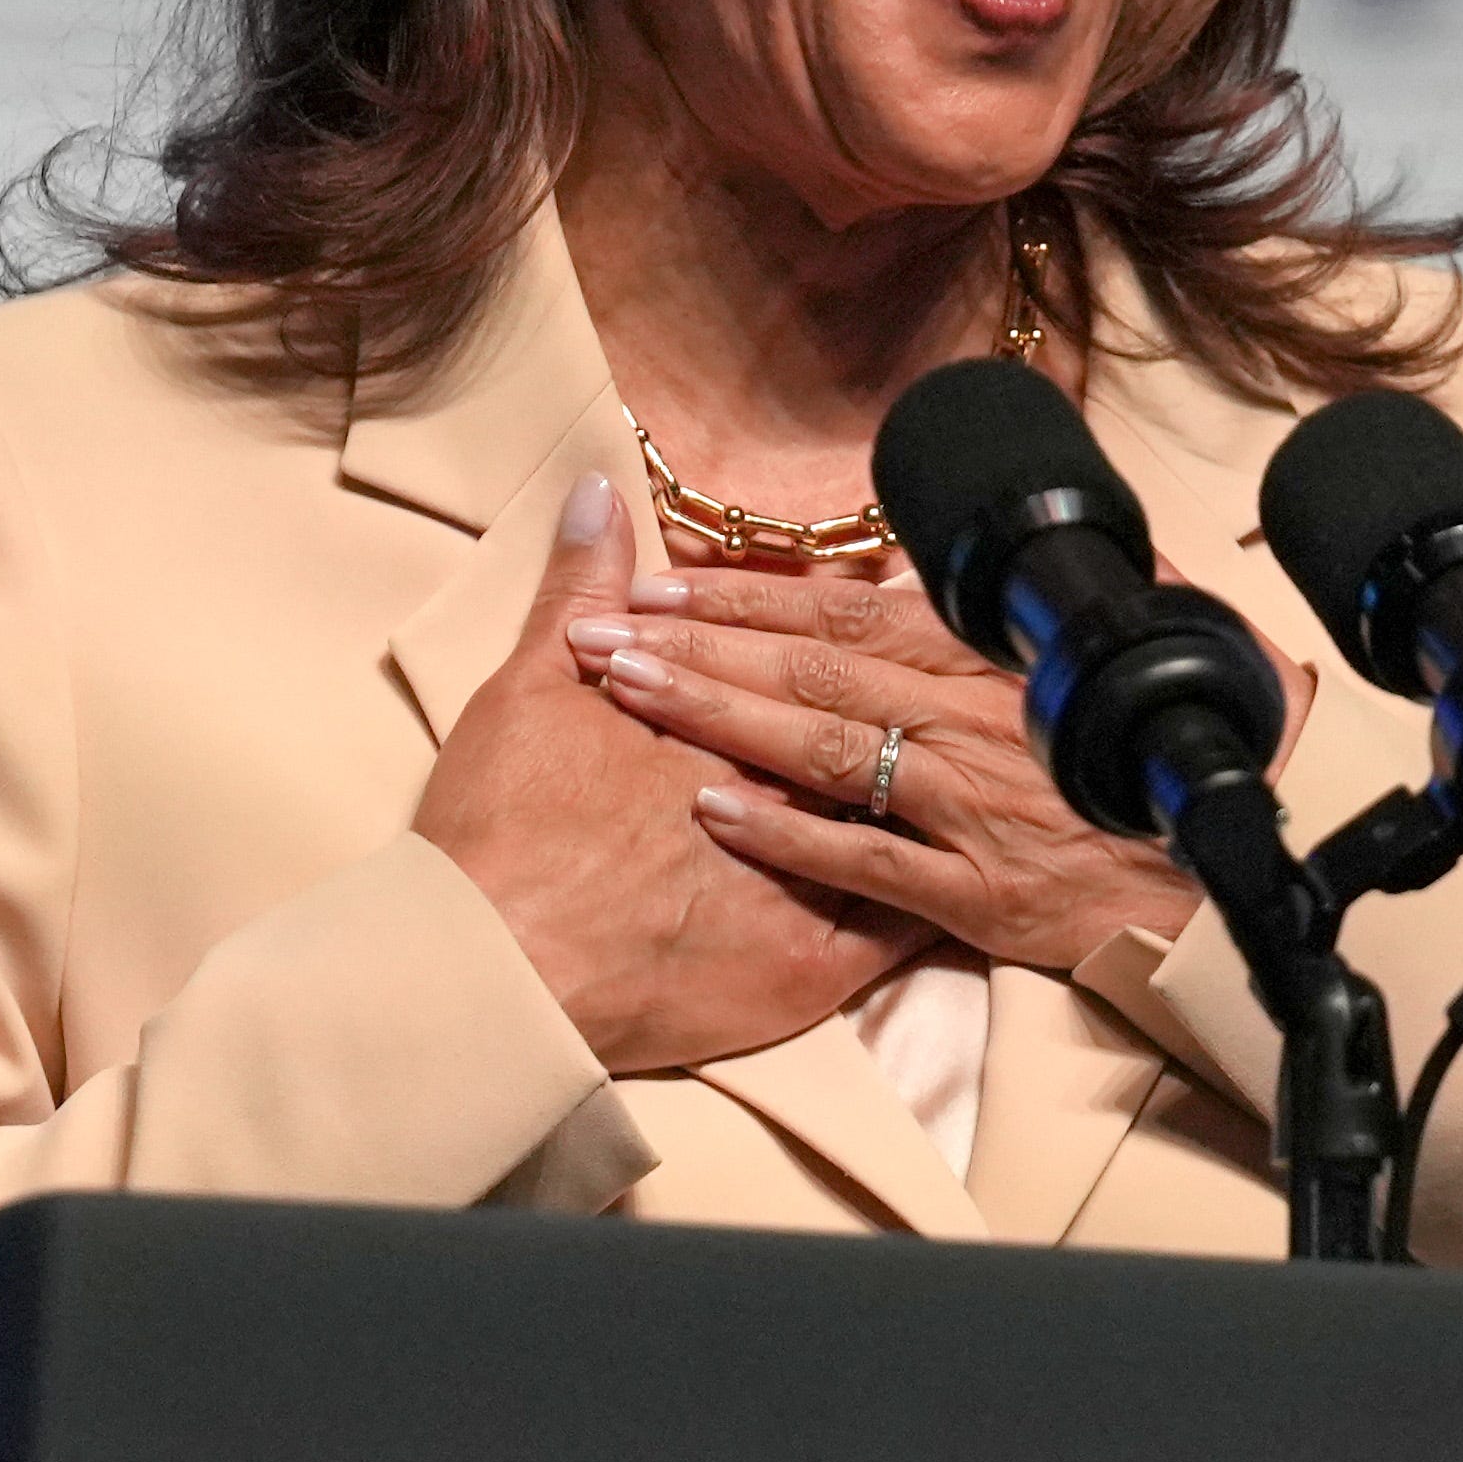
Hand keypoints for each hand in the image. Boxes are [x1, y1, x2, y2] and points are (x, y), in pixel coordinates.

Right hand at [413, 473, 931, 1074]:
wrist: (498, 970)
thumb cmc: (504, 829)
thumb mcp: (530, 690)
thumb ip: (575, 585)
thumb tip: (600, 488)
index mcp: (728, 724)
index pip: (814, 667)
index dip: (842, 642)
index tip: (878, 614)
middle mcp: (787, 794)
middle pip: (863, 738)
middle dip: (902, 712)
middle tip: (941, 686)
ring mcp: (808, 887)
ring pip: (895, 826)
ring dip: (926, 796)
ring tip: (964, 766)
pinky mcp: (813, 973)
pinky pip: (899, 934)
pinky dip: (928, 903)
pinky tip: (957, 884)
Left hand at [564, 565, 1210, 975]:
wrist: (1214, 886)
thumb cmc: (1138, 770)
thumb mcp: (1084, 663)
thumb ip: (1004, 611)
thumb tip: (920, 553)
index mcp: (985, 659)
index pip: (843, 610)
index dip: (741, 594)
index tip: (652, 580)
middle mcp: (971, 717)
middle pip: (811, 666)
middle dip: (695, 642)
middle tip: (598, 629)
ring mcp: (971, 804)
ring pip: (826, 746)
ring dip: (718, 713)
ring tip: (628, 692)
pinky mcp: (978, 892)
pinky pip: (865, 858)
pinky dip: (786, 832)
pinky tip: (713, 812)